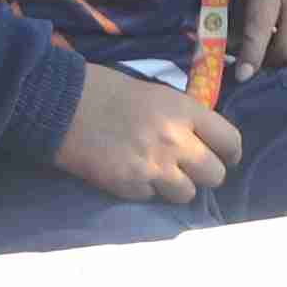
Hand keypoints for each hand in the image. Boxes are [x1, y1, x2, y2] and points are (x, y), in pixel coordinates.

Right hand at [54, 65, 243, 204]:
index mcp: (183, 110)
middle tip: (187, 168)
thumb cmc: (102, 88)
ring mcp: (153, 167)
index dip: (229, 152)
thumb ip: (179, 116)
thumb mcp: (153, 93)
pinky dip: (143, 189)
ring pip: (186, 193)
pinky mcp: (129, 186)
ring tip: (156, 173)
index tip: (223, 156)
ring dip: (175, 186)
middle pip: (215, 174)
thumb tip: (197, 137)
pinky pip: (151, 198)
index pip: (229, 140)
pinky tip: (128, 172)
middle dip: (203, 173)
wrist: (57, 103)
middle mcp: (175, 141)